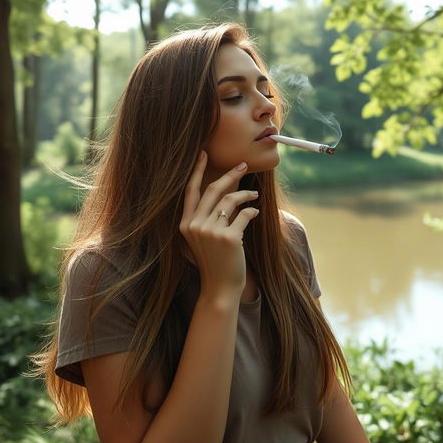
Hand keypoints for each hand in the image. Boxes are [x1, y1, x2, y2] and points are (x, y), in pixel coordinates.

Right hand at [179, 151, 259, 300]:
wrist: (220, 288)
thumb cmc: (214, 261)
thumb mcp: (203, 238)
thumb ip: (207, 217)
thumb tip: (224, 191)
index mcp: (185, 224)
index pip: (191, 191)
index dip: (198, 171)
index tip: (204, 154)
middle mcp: (195, 225)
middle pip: (214, 190)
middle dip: (231, 174)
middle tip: (244, 166)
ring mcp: (210, 231)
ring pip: (232, 200)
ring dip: (246, 195)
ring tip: (254, 195)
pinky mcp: (228, 237)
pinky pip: (244, 215)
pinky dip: (252, 211)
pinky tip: (256, 213)